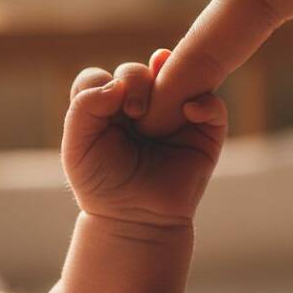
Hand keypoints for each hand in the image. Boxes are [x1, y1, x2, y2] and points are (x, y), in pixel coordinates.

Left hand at [63, 49, 226, 227]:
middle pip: (138, 71)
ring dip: (171, 79)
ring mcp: (174, 114)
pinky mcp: (204, 131)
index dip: (105, 83)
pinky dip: (206, 101)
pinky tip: (190, 110)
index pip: (104, 76)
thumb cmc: (103, 185)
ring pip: (178, 75)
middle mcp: (142, 104)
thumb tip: (118, 83)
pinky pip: (214, 105)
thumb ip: (84, 108)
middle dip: (136, 81)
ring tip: (161, 105)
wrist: (136, 221)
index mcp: (108, 106)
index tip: (110, 109)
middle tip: (135, 113)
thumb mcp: (78, 147)